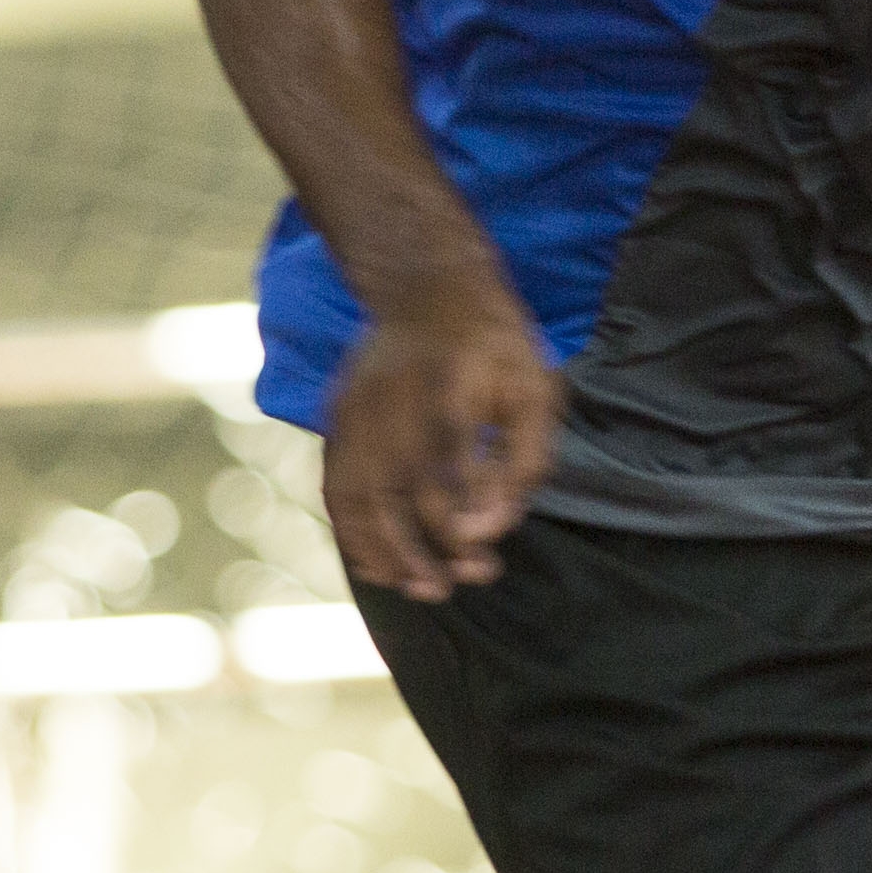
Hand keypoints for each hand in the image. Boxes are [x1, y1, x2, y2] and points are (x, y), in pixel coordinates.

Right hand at [323, 281, 559, 600]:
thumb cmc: (496, 346)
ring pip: (356, 493)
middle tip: (456, 585)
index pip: (443, 461)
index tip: (482, 557)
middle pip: (394, 486)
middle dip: (423, 548)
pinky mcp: (338, 416)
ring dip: (383, 550)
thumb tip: (488, 528)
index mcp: (448, 380)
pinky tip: (378, 563)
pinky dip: (352, 530)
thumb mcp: (535, 390)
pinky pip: (336, 484)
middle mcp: (392, 393)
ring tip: (418, 587)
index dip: (457, 519)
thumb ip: (523, 461)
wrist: (429, 285)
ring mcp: (356, 405)